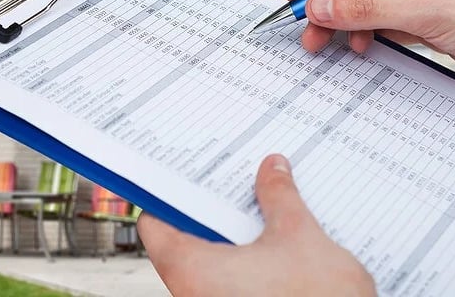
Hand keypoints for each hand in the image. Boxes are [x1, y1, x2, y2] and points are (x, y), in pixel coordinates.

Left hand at [137, 154, 375, 296]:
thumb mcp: (299, 236)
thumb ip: (280, 198)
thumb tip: (273, 171)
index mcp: (192, 270)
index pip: (155, 225)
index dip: (170, 195)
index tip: (189, 177)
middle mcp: (193, 295)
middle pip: (186, 240)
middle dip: (215, 210)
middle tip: (235, 184)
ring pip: (211, 264)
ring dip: (235, 238)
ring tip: (262, 209)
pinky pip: (230, 285)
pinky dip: (247, 264)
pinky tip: (275, 246)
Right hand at [283, 0, 454, 92]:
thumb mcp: (426, 11)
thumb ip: (368, 9)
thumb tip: (323, 5)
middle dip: (331, 5)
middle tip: (304, 26)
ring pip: (370, 4)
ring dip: (347, 24)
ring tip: (326, 44)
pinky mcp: (429, 17)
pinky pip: (386, 22)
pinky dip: (370, 35)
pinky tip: (360, 47)